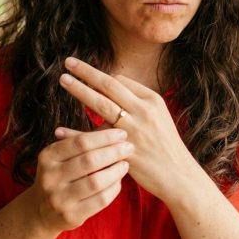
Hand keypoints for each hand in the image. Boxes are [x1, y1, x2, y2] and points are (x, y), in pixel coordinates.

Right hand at [27, 127, 132, 234]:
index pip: (80, 142)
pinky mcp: (71, 215)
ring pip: (96, 181)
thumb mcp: (62, 157)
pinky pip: (100, 200)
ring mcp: (59, 198)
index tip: (121, 133)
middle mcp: (50, 176)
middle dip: (114, 151)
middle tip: (129, 147)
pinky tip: (118, 181)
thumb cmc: (60, 176)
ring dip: (116, 171)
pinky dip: (114, 188)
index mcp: (48, 156)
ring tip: (125, 164)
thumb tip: (111, 123)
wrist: (42, 211)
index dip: (104, 137)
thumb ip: (82, 141)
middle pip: (89, 160)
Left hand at [59, 57, 201, 202]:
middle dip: (87, 72)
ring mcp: (133, 130)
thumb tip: (112, 83)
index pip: (120, 81)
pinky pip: (94, 138)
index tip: (83, 72)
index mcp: (151, 101)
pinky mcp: (123, 150)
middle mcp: (142, 111)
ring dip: (79, 90)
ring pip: (100, 104)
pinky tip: (59, 130)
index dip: (99, 77)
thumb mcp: (158, 115)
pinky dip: (75, 133)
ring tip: (63, 80)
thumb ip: (137, 100)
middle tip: (68, 62)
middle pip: (108, 85)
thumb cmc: (165, 144)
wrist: (178, 175)